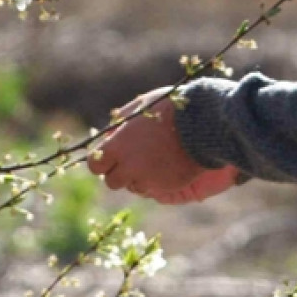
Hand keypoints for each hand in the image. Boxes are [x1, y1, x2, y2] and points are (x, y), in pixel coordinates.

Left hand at [87, 87, 238, 203]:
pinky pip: (152, 189)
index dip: (101, 161)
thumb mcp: (139, 107)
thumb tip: (108, 133)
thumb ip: (119, 122)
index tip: (108, 156)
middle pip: (111, 181)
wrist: (201, 123)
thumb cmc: (168, 109)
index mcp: (117, 146)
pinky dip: (154, 181)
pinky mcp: (165, 187)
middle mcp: (128, 166)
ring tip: (150, 160)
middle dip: (117, 172)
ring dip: (137, 177)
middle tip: (129, 161)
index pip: (95, 165)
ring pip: (132, 187)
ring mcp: (147, 179)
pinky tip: (163, 166)